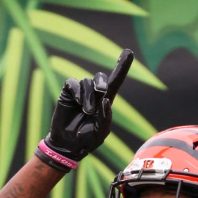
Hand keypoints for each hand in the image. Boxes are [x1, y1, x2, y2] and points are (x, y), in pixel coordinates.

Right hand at [36, 49, 132, 170]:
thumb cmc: (86, 140)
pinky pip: (73, 83)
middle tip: (102, 93)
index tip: (129, 52)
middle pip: (101, 77)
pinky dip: (77, 91)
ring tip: (86, 111)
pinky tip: (77, 102)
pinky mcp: (68, 93)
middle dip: (101, 83)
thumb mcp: (100, 133)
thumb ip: (105, 119)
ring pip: (87, 82)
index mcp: (105, 102)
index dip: (121, 67)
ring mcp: (80, 92)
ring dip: (88, 96)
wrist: (68, 145)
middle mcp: (94, 94)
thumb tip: (106, 100)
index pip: (115, 82)